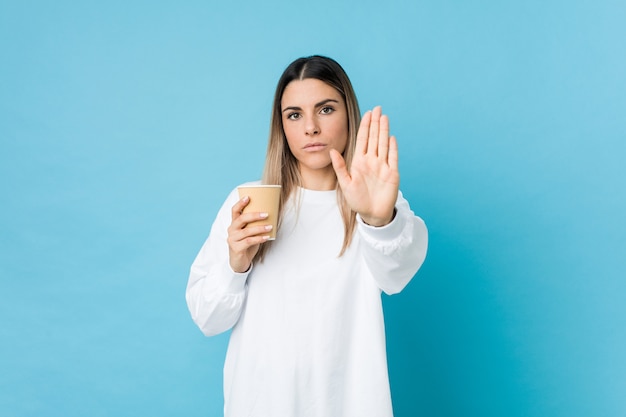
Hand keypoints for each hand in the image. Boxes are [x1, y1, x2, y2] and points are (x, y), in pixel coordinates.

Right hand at [227, 196, 271, 272]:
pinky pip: (249, 241)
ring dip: (260, 228)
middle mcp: (231, 230)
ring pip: (247, 231)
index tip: (248, 197)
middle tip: (266, 214)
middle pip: (241, 219)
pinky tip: (267, 237)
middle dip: (254, 215)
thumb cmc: (246, 245)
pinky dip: (259, 238)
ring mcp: (232, 239)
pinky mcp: (236, 248)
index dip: (240, 203)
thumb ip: (254, 225)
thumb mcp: (249, 233)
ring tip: (270, 226)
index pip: (234, 211)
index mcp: (234, 224)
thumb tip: (270, 215)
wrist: (239, 262)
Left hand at [330, 106, 398, 226]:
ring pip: (384, 144)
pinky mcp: (392, 174)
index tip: (366, 113)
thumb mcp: (345, 183)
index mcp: (359, 162)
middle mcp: (372, 161)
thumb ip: (340, 167)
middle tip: (377, 108)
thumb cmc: (357, 200)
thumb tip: (331, 151)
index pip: (363, 140)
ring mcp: (383, 166)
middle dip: (375, 123)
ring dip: (384, 131)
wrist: (371, 214)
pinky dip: (393, 148)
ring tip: (384, 117)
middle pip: (374, 138)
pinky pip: (393, 158)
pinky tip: (392, 137)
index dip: (365, 126)